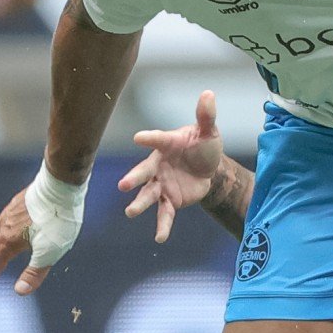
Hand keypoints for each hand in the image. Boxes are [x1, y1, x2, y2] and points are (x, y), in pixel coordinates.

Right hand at [0, 166, 87, 298]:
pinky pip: (1, 226)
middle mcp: (3, 227)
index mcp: (8, 242)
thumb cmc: (57, 220)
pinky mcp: (15, 205)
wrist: (61, 184)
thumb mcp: (50, 252)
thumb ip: (34, 273)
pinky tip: (7, 234)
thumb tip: (19, 292)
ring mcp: (8, 214)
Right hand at [117, 90, 223, 242]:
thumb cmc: (203, 145)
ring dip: (139, 203)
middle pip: (143, 172)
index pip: (156, 140)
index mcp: (166, 145)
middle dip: (133, 179)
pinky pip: (164, 214)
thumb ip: (206, 116)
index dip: (149, 138)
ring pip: (148, 195)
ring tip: (130, 212)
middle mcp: (157, 166)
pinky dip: (162, 226)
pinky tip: (160, 238)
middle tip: (123, 185)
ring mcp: (161, 185)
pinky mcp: (169, 201)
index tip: (138, 138)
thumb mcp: (208, 131)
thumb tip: (209, 93)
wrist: (209, 169)